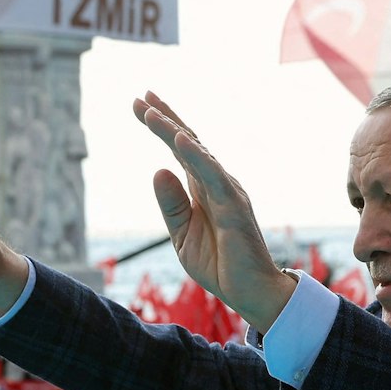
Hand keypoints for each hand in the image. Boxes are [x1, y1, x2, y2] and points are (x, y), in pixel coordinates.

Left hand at [137, 92, 294, 329]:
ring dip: (173, 131)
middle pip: (189, 142)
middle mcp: (217, 183)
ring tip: (151, 112)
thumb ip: (171, 204)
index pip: (180, 151)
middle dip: (165, 118)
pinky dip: (196, 156)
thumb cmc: (219, 264)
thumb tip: (157, 170)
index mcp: (203, 189)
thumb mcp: (182, 234)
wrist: (249, 292)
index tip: (141, 105)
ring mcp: (227, 191)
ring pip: (198, 153)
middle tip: (142, 97)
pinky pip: (213, 176)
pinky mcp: (234, 205)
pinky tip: (179, 140)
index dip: (162, 127)